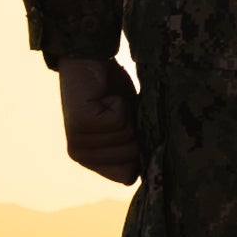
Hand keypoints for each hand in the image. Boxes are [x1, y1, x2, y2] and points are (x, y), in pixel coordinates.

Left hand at [55, 57, 144, 184]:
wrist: (88, 59)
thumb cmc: (112, 92)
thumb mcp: (129, 126)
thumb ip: (137, 148)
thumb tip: (157, 170)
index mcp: (92, 162)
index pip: (128, 177)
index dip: (139, 152)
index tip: (129, 127)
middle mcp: (81, 156)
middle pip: (131, 156)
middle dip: (134, 129)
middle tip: (117, 111)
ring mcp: (78, 141)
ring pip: (127, 137)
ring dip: (127, 114)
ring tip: (111, 103)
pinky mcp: (82, 123)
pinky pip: (119, 121)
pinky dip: (120, 103)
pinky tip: (105, 96)